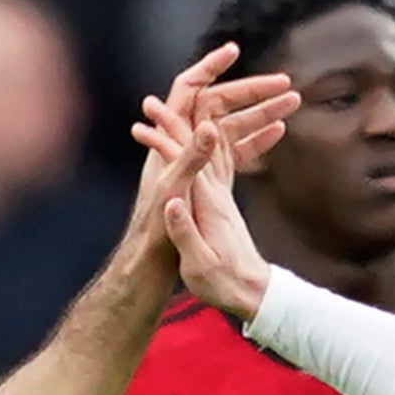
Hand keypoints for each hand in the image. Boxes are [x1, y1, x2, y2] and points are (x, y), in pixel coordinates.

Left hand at [124, 45, 296, 274]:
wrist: (153, 263)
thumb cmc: (158, 231)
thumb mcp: (176, 192)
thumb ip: (191, 158)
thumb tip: (210, 125)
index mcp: (174, 141)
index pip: (190, 90)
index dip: (209, 67)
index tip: (234, 51)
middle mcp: (185, 145)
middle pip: (219, 103)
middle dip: (252, 89)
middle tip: (285, 82)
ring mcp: (199, 161)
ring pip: (233, 124)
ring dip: (262, 110)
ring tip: (295, 101)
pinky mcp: (210, 180)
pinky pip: (237, 150)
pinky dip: (257, 137)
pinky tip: (280, 131)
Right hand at [144, 118, 272, 323]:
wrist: (255, 292)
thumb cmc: (225, 285)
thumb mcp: (200, 265)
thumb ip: (185, 232)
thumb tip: (172, 202)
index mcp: (208, 204)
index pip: (184, 162)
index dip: (162, 141)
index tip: (139, 124)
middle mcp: (217, 193)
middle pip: (199, 145)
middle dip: (173, 121)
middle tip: (147, 102)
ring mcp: (221, 197)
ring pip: (208, 150)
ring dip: (188, 127)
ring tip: (164, 113)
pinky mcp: (222, 204)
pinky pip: (214, 165)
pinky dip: (202, 148)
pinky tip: (197, 138)